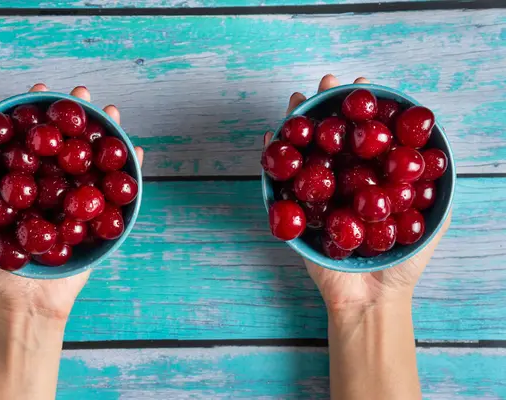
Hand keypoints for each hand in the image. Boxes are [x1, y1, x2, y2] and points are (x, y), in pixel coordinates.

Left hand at [0, 84, 143, 320]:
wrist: (26, 304)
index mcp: (24, 184)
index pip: (31, 139)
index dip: (35, 113)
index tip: (38, 90)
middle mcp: (53, 187)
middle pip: (66, 144)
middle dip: (75, 115)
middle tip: (81, 93)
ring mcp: (78, 202)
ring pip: (94, 162)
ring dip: (107, 134)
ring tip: (113, 111)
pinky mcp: (99, 221)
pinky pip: (118, 193)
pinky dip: (131, 172)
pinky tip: (137, 151)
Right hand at [264, 74, 450, 313]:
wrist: (370, 297)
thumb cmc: (402, 263)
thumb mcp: (432, 221)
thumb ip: (436, 189)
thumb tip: (440, 151)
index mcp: (373, 179)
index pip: (367, 136)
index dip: (366, 109)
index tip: (367, 86)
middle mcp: (344, 181)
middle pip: (335, 136)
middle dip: (330, 106)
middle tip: (329, 81)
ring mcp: (318, 194)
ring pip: (307, 151)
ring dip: (299, 122)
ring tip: (299, 98)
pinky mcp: (296, 211)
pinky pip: (282, 181)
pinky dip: (273, 157)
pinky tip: (272, 136)